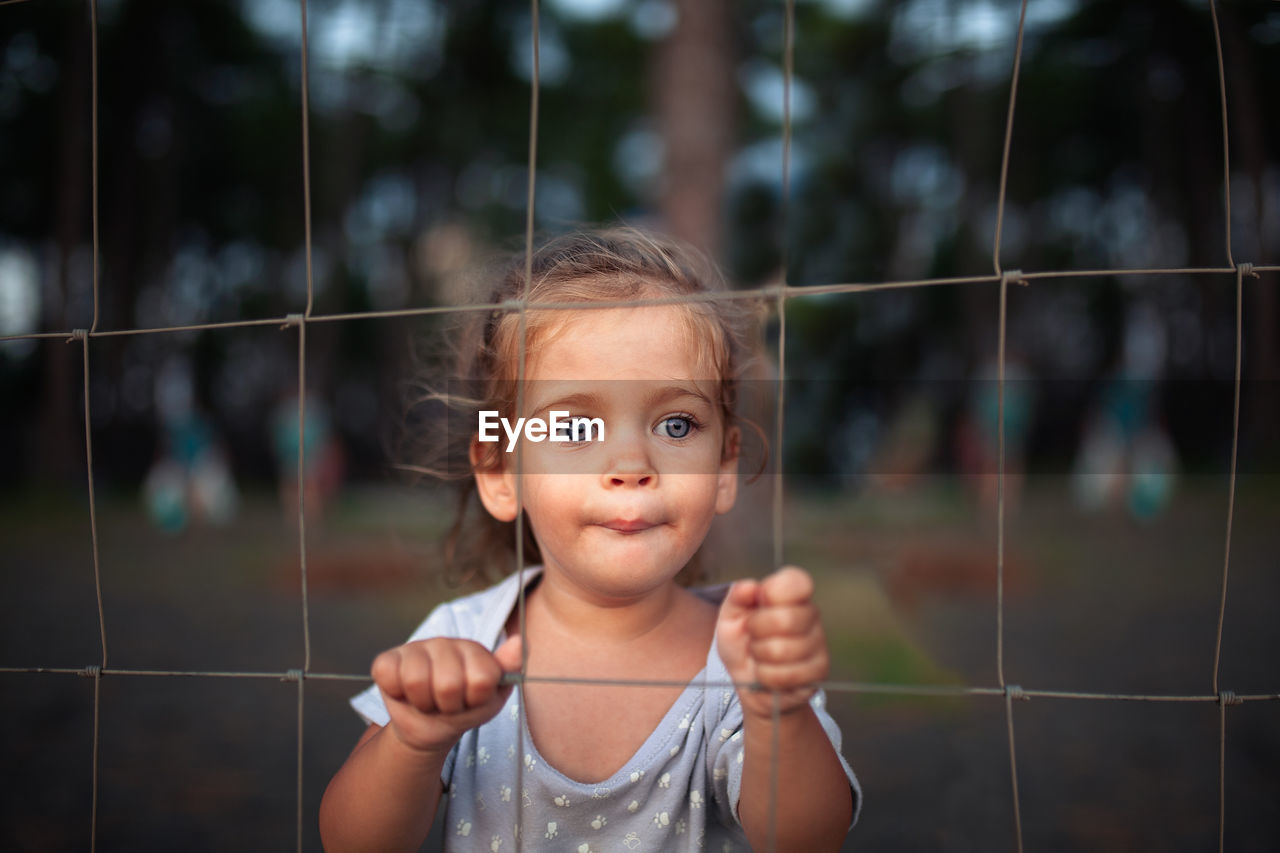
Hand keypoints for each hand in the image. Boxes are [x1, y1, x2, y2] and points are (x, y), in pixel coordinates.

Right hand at [371, 635, 522, 754]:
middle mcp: (445, 642)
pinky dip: (397, 693)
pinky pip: (389, 676)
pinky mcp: (387, 659)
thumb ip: (509, 668)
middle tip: (448, 704)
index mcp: (473, 650)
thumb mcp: (493, 695)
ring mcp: (415, 648)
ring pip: (416, 681)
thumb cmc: (465, 708)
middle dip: (448, 705)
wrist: (430, 728)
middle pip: (448, 683)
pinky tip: (405, 693)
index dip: (475, 699)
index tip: (472, 700)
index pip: (481, 677)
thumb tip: (520, 642)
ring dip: (423, 703)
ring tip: (428, 701)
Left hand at [716, 566, 828, 718]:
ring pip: (781, 651)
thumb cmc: (742, 643)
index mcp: (791, 595)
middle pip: (785, 619)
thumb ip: (737, 598)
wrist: (750, 683)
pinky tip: (767, 672)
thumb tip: (750, 586)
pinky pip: (784, 675)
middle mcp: (810, 615)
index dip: (775, 591)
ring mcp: (818, 644)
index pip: (798, 581)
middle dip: (756, 631)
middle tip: (753, 635)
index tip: (760, 600)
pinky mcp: (818, 672)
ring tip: (760, 655)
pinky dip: (765, 676)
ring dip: (759, 656)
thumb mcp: (730, 617)